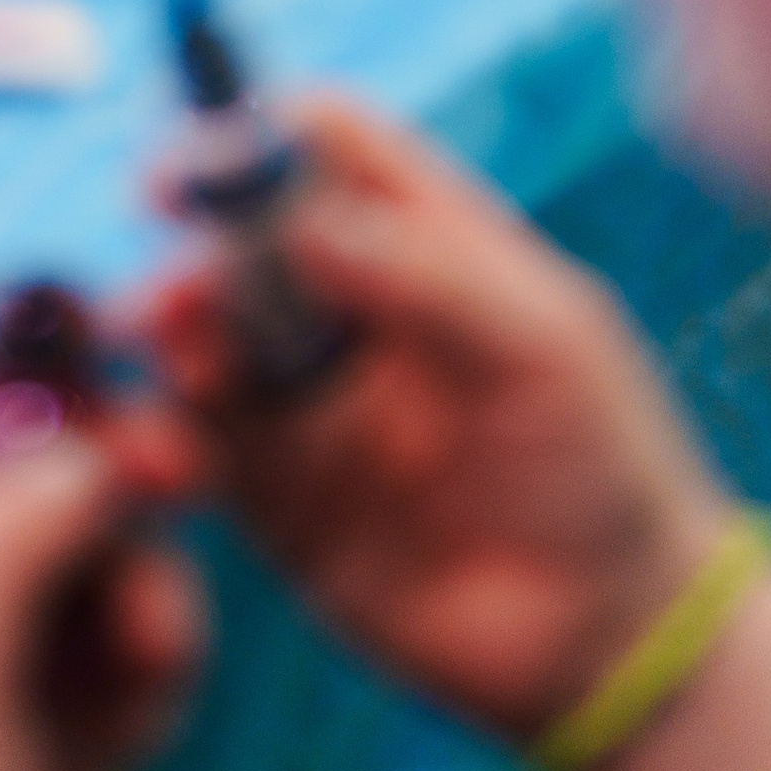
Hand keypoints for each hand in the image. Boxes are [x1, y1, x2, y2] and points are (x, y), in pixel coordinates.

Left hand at [0, 366, 202, 770]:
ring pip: (96, 554)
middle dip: (107, 472)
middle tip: (183, 476)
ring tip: (154, 655)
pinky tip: (150, 719)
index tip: (110, 360)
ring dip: (144, 584)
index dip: (10, 371)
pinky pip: (131, 645)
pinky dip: (157, 663)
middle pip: (25, 466)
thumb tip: (80, 453)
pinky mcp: (65, 735)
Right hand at [133, 93, 741, 747]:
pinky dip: (161, 434)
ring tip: (181, 365)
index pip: (323, 145)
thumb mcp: (541, 346)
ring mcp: (308, 398)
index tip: (192, 168)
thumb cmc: (601, 461)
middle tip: (175, 292)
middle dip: (193, 244)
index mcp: (424, 239)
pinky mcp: (275, 495)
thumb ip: (425, 277)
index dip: (250, 133)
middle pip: (241, 234)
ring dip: (169, 332)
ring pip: (204, 334)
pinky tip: (164, 452)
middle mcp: (350, 305)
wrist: (609, 637)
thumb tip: (299, 220)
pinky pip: (195, 447)